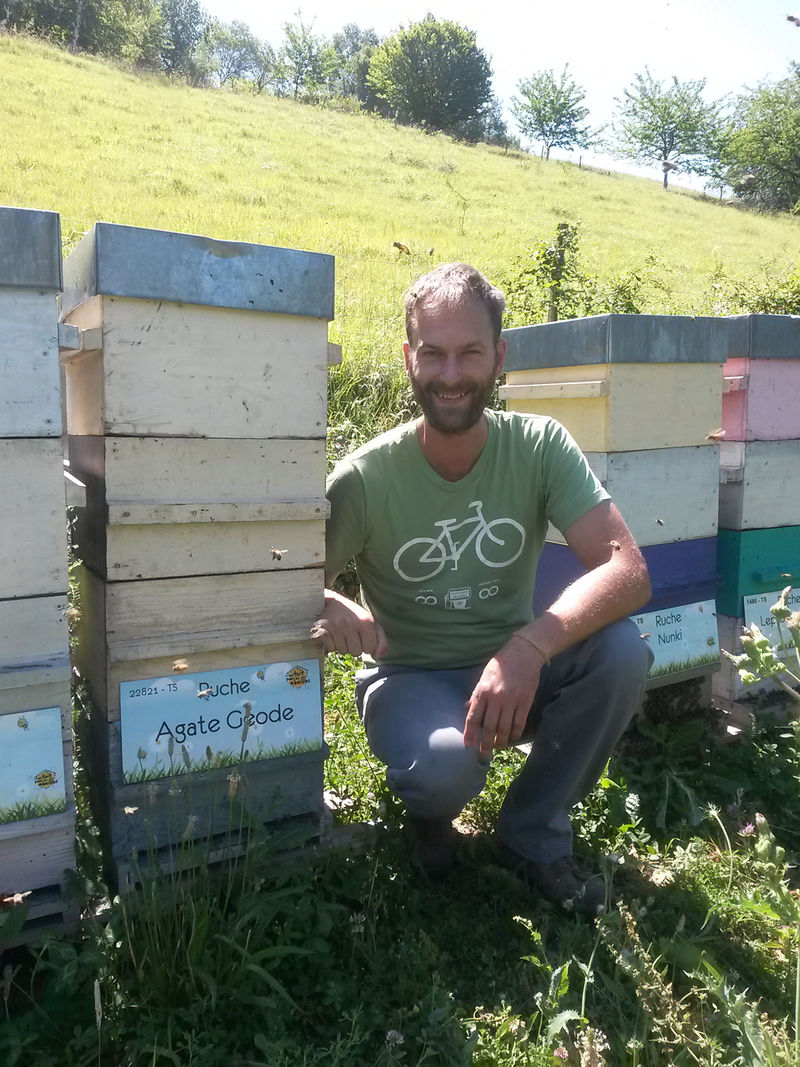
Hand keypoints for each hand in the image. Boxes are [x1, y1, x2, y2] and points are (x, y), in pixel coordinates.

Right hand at [311, 590, 387, 657]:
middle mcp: (350, 624)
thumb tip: (378, 656)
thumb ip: (380, 640)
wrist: (332, 603)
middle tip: (350, 634)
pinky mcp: (323, 630)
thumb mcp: (371, 623)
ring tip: (341, 633)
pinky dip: (332, 644)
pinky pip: (331, 649)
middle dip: (354, 646)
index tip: (362, 636)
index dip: (366, 645)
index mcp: (365, 622)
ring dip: (343, 645)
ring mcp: (336, 627)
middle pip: (356, 652)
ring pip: (343, 651)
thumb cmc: (355, 616)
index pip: (370, 649)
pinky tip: (333, 634)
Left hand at [463, 636, 543, 754]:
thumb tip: (466, 709)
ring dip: (500, 741)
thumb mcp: (483, 677)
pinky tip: (511, 737)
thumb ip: (476, 695)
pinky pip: (519, 723)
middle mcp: (495, 698)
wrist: (524, 653)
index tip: (468, 745)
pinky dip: (514, 733)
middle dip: (485, 743)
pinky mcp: (525, 702)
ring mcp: (511, 701)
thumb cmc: (501, 664)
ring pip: (504, 728)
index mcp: (482, 691)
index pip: (473, 717)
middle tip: (483, 753)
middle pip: (489, 727)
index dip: (470, 733)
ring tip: (498, 746)